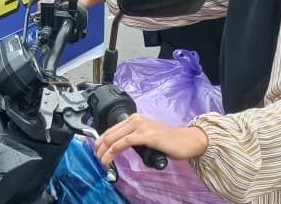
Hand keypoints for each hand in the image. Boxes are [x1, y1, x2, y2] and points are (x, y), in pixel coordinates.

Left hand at [94, 114, 208, 166]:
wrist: (184, 141)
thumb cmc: (166, 141)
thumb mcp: (145, 136)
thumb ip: (132, 138)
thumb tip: (115, 147)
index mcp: (134, 118)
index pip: (110, 129)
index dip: (99, 142)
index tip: (96, 152)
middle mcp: (136, 119)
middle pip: (109, 134)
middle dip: (99, 148)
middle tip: (97, 159)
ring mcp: (141, 126)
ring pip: (114, 138)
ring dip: (105, 152)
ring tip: (102, 162)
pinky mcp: (147, 135)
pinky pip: (125, 142)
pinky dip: (114, 151)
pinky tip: (110, 158)